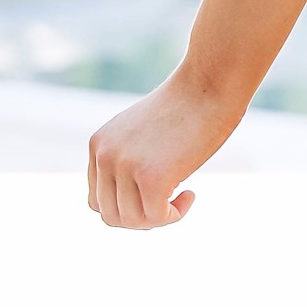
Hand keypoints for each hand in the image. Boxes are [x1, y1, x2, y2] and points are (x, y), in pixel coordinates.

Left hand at [87, 72, 248, 230]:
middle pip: (111, 216)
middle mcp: (105, 156)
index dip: (127, 207)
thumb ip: (129, 160)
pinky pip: (158, 218)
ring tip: (181, 197)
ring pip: (133, 221)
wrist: (208, 85)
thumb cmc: (185, 107)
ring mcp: (125, 167)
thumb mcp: (143, 133)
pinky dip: (176, 214)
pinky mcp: (151, 178)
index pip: (97, 200)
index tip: (154, 197)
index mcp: (99, 145)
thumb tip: (134, 203)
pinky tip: (191, 194)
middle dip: (142, 218)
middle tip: (169, 203)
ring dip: (160, 218)